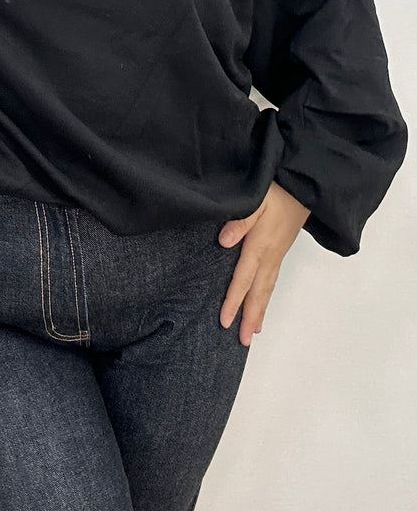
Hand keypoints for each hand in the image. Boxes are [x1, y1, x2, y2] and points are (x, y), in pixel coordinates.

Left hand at [218, 181, 309, 346]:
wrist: (304, 187)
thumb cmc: (278, 190)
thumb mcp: (257, 199)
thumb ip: (240, 220)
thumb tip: (224, 241)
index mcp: (260, 245)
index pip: (243, 278)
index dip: (233, 300)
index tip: (224, 321)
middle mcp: (270, 256)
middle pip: (258, 292)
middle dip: (249, 317)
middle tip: (242, 341)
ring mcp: (277, 255)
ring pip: (267, 289)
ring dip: (259, 311)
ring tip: (253, 332)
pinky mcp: (280, 251)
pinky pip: (272, 281)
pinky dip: (266, 297)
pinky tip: (262, 303)